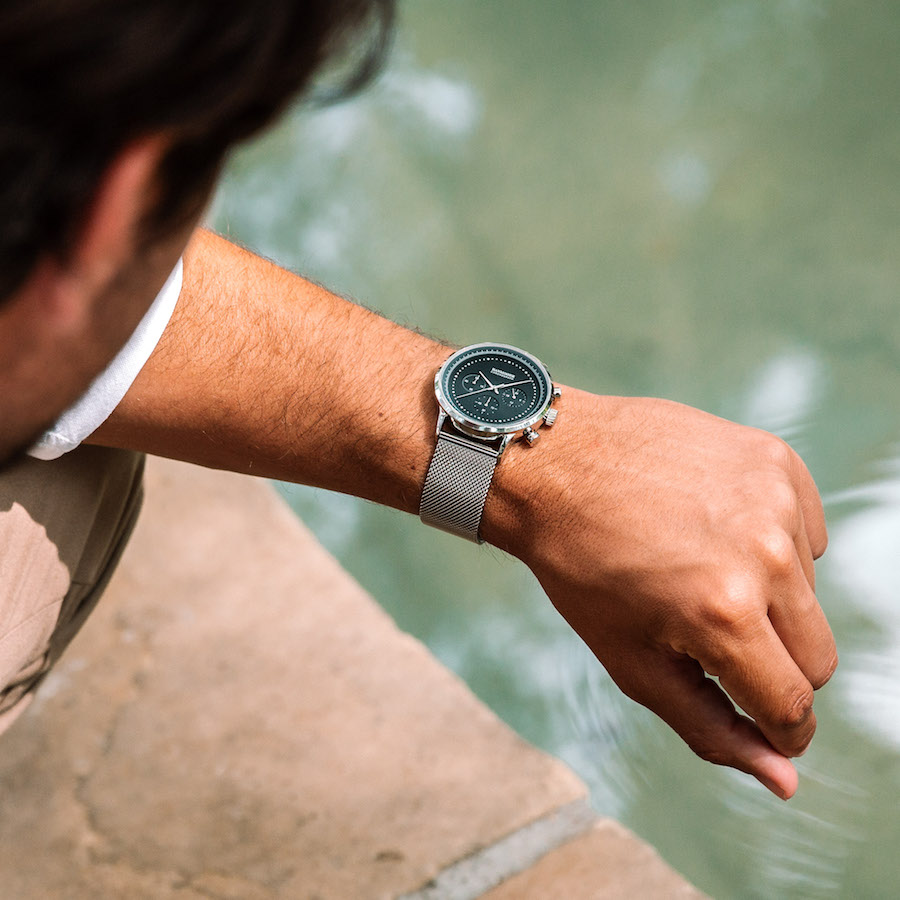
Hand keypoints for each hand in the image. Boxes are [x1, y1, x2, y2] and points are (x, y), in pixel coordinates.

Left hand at [484, 388, 835, 798]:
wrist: (555, 462)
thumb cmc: (581, 567)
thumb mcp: (632, 660)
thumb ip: (711, 727)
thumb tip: (785, 781)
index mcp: (723, 614)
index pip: (791, 706)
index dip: (778, 730)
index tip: (763, 724)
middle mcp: (763, 555)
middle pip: (818, 658)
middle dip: (775, 668)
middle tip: (714, 640)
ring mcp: (774, 501)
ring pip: (809, 594)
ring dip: (767, 598)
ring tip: (697, 569)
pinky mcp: (777, 461)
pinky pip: (805, 532)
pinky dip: (772, 544)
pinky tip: (712, 527)